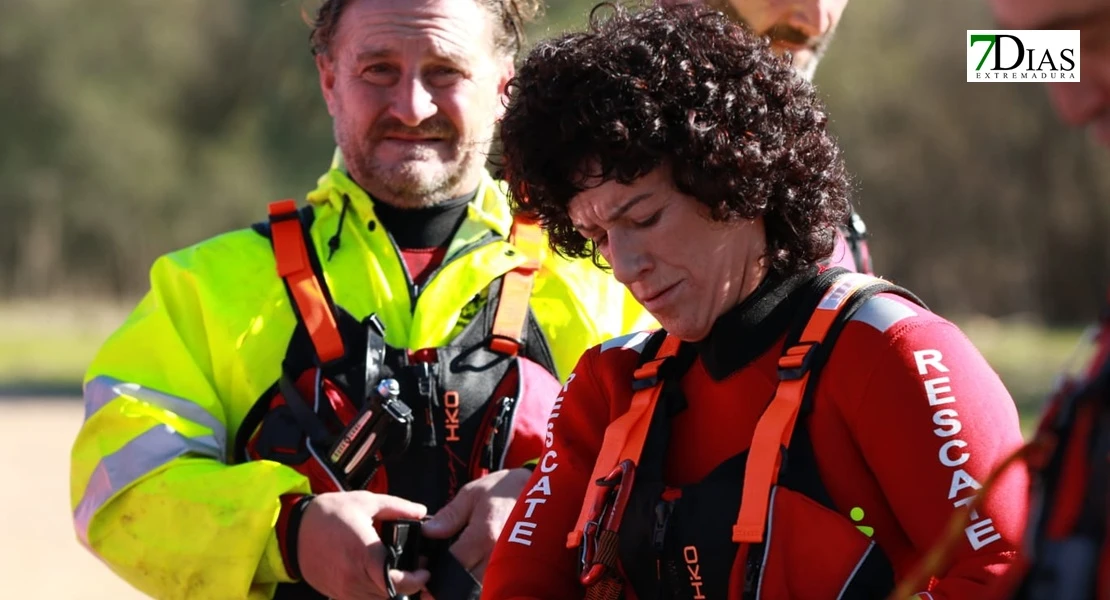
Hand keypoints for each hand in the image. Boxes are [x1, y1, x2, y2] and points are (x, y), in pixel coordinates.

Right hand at [298, 491, 430, 599]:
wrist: (293, 529)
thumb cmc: (330, 513)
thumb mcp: (365, 502)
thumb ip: (397, 507)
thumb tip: (421, 511)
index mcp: (364, 553)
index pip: (396, 581)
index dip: (416, 580)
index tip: (425, 571)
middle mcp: (354, 577)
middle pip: (390, 595)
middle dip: (408, 586)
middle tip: (417, 571)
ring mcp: (344, 589)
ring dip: (391, 591)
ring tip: (398, 573)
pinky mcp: (335, 594)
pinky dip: (374, 593)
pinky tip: (377, 577)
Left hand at [421, 468, 531, 579]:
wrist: (542, 490)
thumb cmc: (506, 489)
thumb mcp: (473, 493)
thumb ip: (450, 515)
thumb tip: (428, 532)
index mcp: (484, 534)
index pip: (453, 562)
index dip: (434, 567)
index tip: (424, 564)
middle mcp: (498, 555)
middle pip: (465, 581)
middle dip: (448, 578)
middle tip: (439, 572)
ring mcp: (510, 565)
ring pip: (480, 586)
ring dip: (466, 581)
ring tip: (458, 569)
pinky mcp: (517, 569)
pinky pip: (494, 583)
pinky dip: (482, 580)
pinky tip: (474, 570)